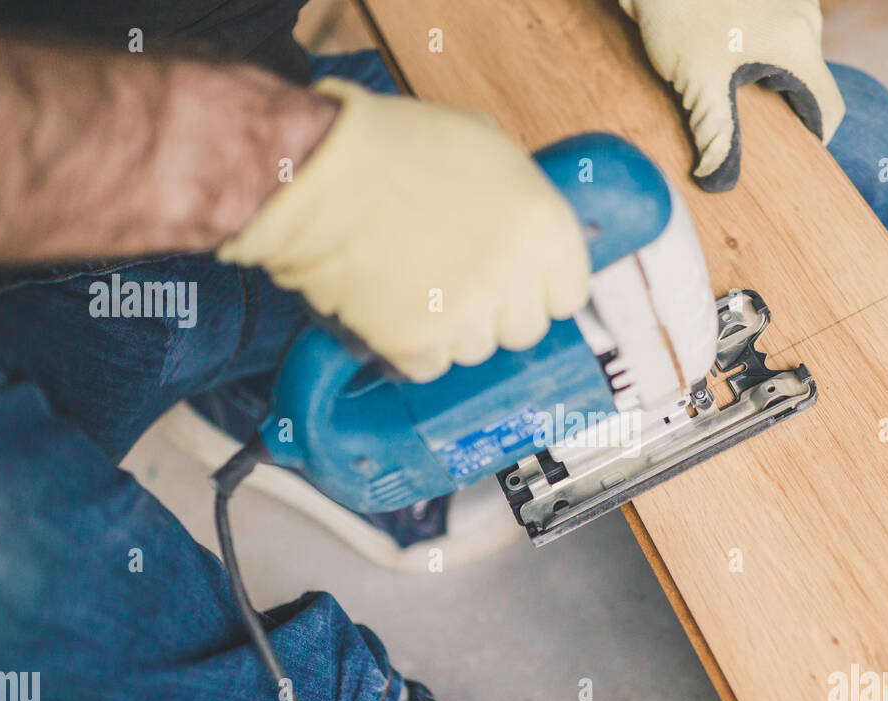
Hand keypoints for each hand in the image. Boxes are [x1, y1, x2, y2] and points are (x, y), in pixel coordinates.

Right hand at [217, 79, 589, 381]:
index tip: (518, 282)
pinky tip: (391, 304)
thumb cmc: (395, 147)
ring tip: (415, 283)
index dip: (540, 289)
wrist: (317, 172)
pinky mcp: (416, 344)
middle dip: (497, 313)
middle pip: (525, 331)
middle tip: (460, 281)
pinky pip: (429, 366)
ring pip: (476, 351)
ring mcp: (466, 316)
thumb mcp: (486, 149)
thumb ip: (521, 200)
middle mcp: (514, 277)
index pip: (570, 295)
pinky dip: (411, 346)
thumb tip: (531, 230)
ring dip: (452, 329)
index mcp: (544, 225)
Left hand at [621, 0, 844, 190]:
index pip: (829, 107)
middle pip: (811, 83)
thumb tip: (717, 180)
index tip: (792, 154)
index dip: (816, 138)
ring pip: (796, 57)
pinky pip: (785, 34)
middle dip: (785, 108)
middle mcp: (806, 19)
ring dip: (771, 79)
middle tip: (751, 127)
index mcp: (797, 44)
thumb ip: (715, 135)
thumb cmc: (678, 15)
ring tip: (732, 88)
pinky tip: (731, 60)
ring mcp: (794, 1)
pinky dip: (765, 54)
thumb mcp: (697, 82)